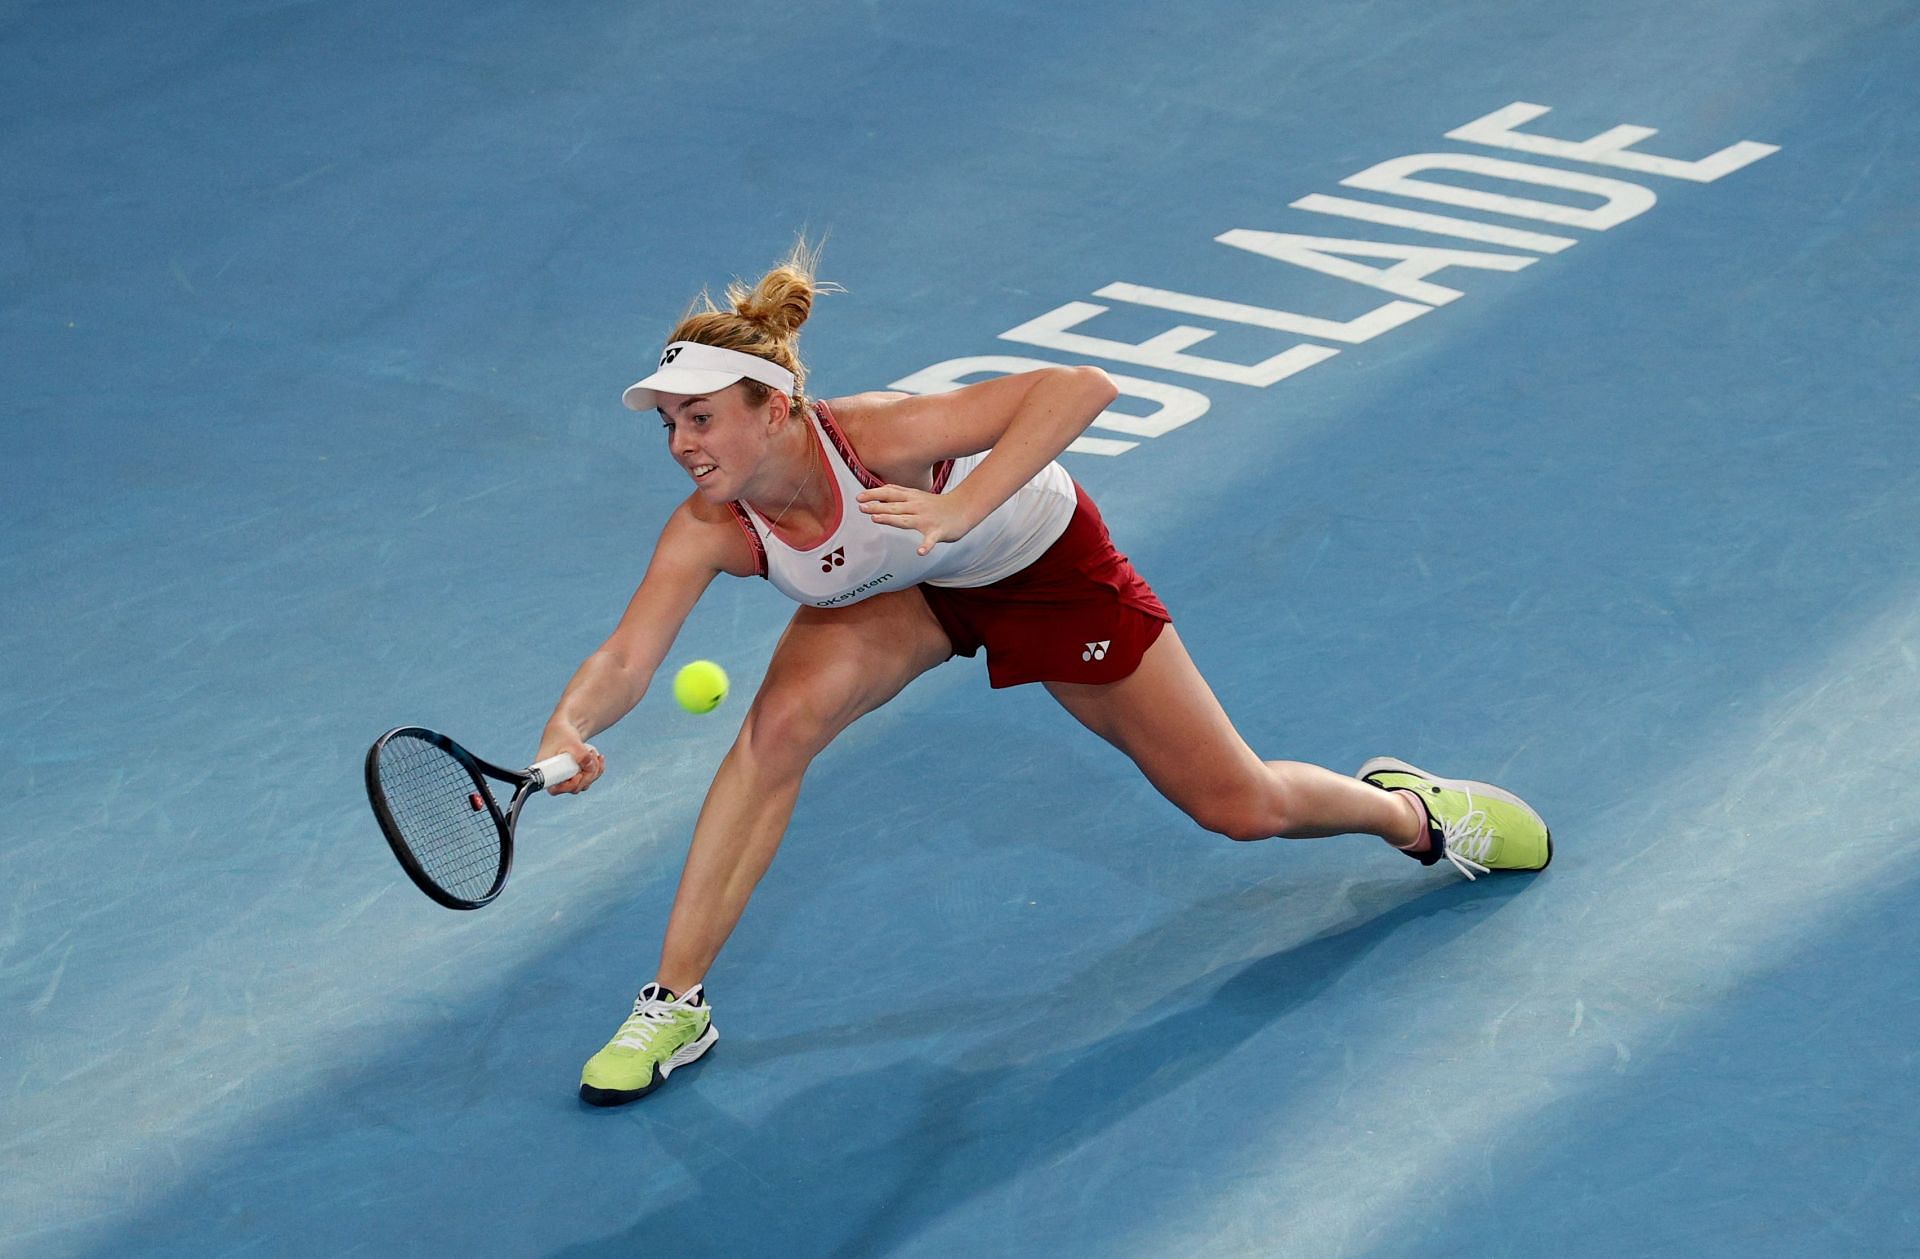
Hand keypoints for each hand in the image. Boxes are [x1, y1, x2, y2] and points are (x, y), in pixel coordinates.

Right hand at [539, 728, 604, 794]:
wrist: (565, 726)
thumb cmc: (562, 732)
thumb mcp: (572, 742)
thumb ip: (582, 755)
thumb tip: (591, 768)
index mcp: (546, 770)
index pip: (555, 789)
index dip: (568, 786)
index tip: (577, 776)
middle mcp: (555, 777)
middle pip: (573, 788)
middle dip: (588, 775)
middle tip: (591, 756)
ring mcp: (565, 777)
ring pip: (583, 784)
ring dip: (594, 772)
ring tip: (593, 753)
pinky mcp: (574, 774)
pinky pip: (588, 779)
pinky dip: (597, 770)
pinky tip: (599, 758)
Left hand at [855, 483, 975, 556]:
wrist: (964, 508)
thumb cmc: (938, 505)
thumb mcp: (917, 495)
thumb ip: (900, 494)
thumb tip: (879, 492)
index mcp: (912, 497)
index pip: (890, 493)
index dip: (874, 494)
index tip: (859, 497)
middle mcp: (917, 507)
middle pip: (894, 506)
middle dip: (877, 506)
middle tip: (861, 507)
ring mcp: (927, 519)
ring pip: (906, 519)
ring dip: (891, 519)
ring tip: (877, 519)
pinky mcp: (938, 531)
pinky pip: (931, 540)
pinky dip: (926, 546)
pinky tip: (920, 552)